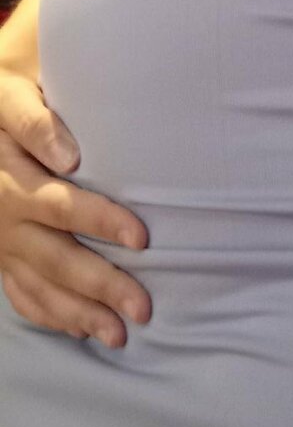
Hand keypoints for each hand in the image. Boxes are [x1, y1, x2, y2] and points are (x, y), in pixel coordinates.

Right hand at [0, 68, 151, 346]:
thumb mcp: (12, 91)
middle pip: (55, 257)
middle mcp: (2, 213)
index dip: (99, 220)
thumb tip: (71, 156)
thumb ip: (35, 118)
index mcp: (8, 172)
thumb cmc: (10, 92)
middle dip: (101, 284)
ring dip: (81, 313)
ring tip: (121, 335)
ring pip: (40, 285)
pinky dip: (52, 316)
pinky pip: (21, 294)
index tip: (141, 237)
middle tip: (144, 306)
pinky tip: (83, 330)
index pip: (58, 203)